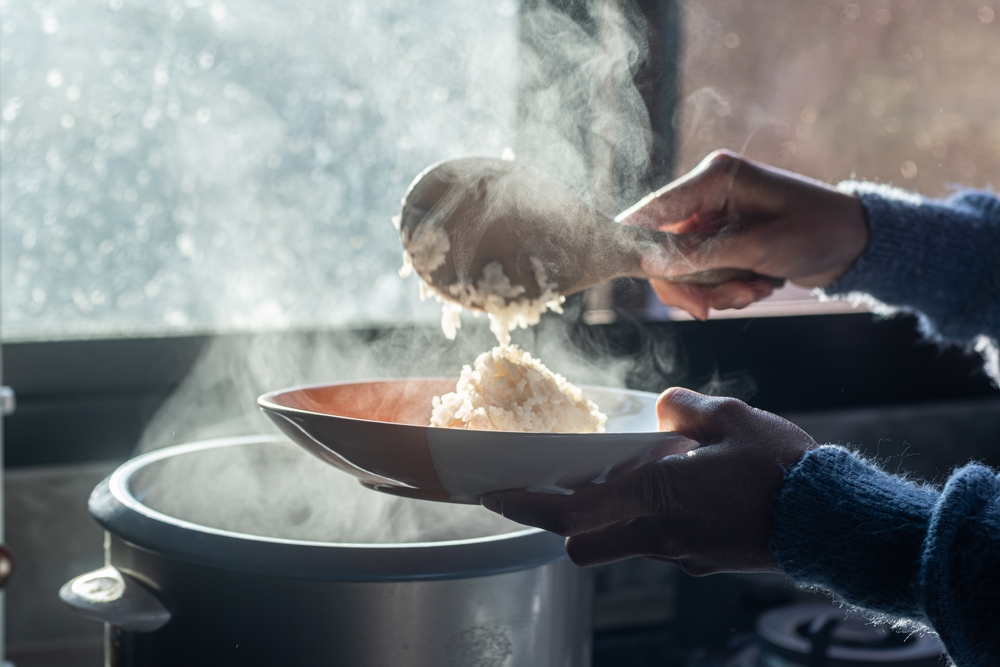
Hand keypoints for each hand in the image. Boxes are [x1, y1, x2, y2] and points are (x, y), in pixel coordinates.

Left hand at [481, 388, 817, 574]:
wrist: (833, 522)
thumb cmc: (782, 469)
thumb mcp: (731, 418)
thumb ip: (685, 410)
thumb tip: (664, 408)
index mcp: (655, 494)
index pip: (572, 508)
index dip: (528, 503)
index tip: (497, 496)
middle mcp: (659, 532)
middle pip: (581, 543)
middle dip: (558, 524)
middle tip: (552, 496)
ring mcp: (680, 553)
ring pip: (619, 544)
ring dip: (608, 520)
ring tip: (625, 483)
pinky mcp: (703, 560)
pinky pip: (657, 544)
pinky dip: (649, 523)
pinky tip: (674, 495)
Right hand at [619, 150, 867, 319]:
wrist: (856, 245)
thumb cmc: (817, 231)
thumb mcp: (759, 247)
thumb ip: (700, 255)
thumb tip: (650, 264)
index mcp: (715, 177)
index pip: (654, 209)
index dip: (634, 241)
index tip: (628, 271)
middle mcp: (708, 194)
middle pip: (664, 248)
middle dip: (690, 284)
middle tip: (709, 310)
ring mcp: (714, 219)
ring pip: (684, 269)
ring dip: (715, 290)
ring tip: (753, 291)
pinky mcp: (723, 242)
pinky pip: (704, 275)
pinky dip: (727, 289)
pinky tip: (759, 285)